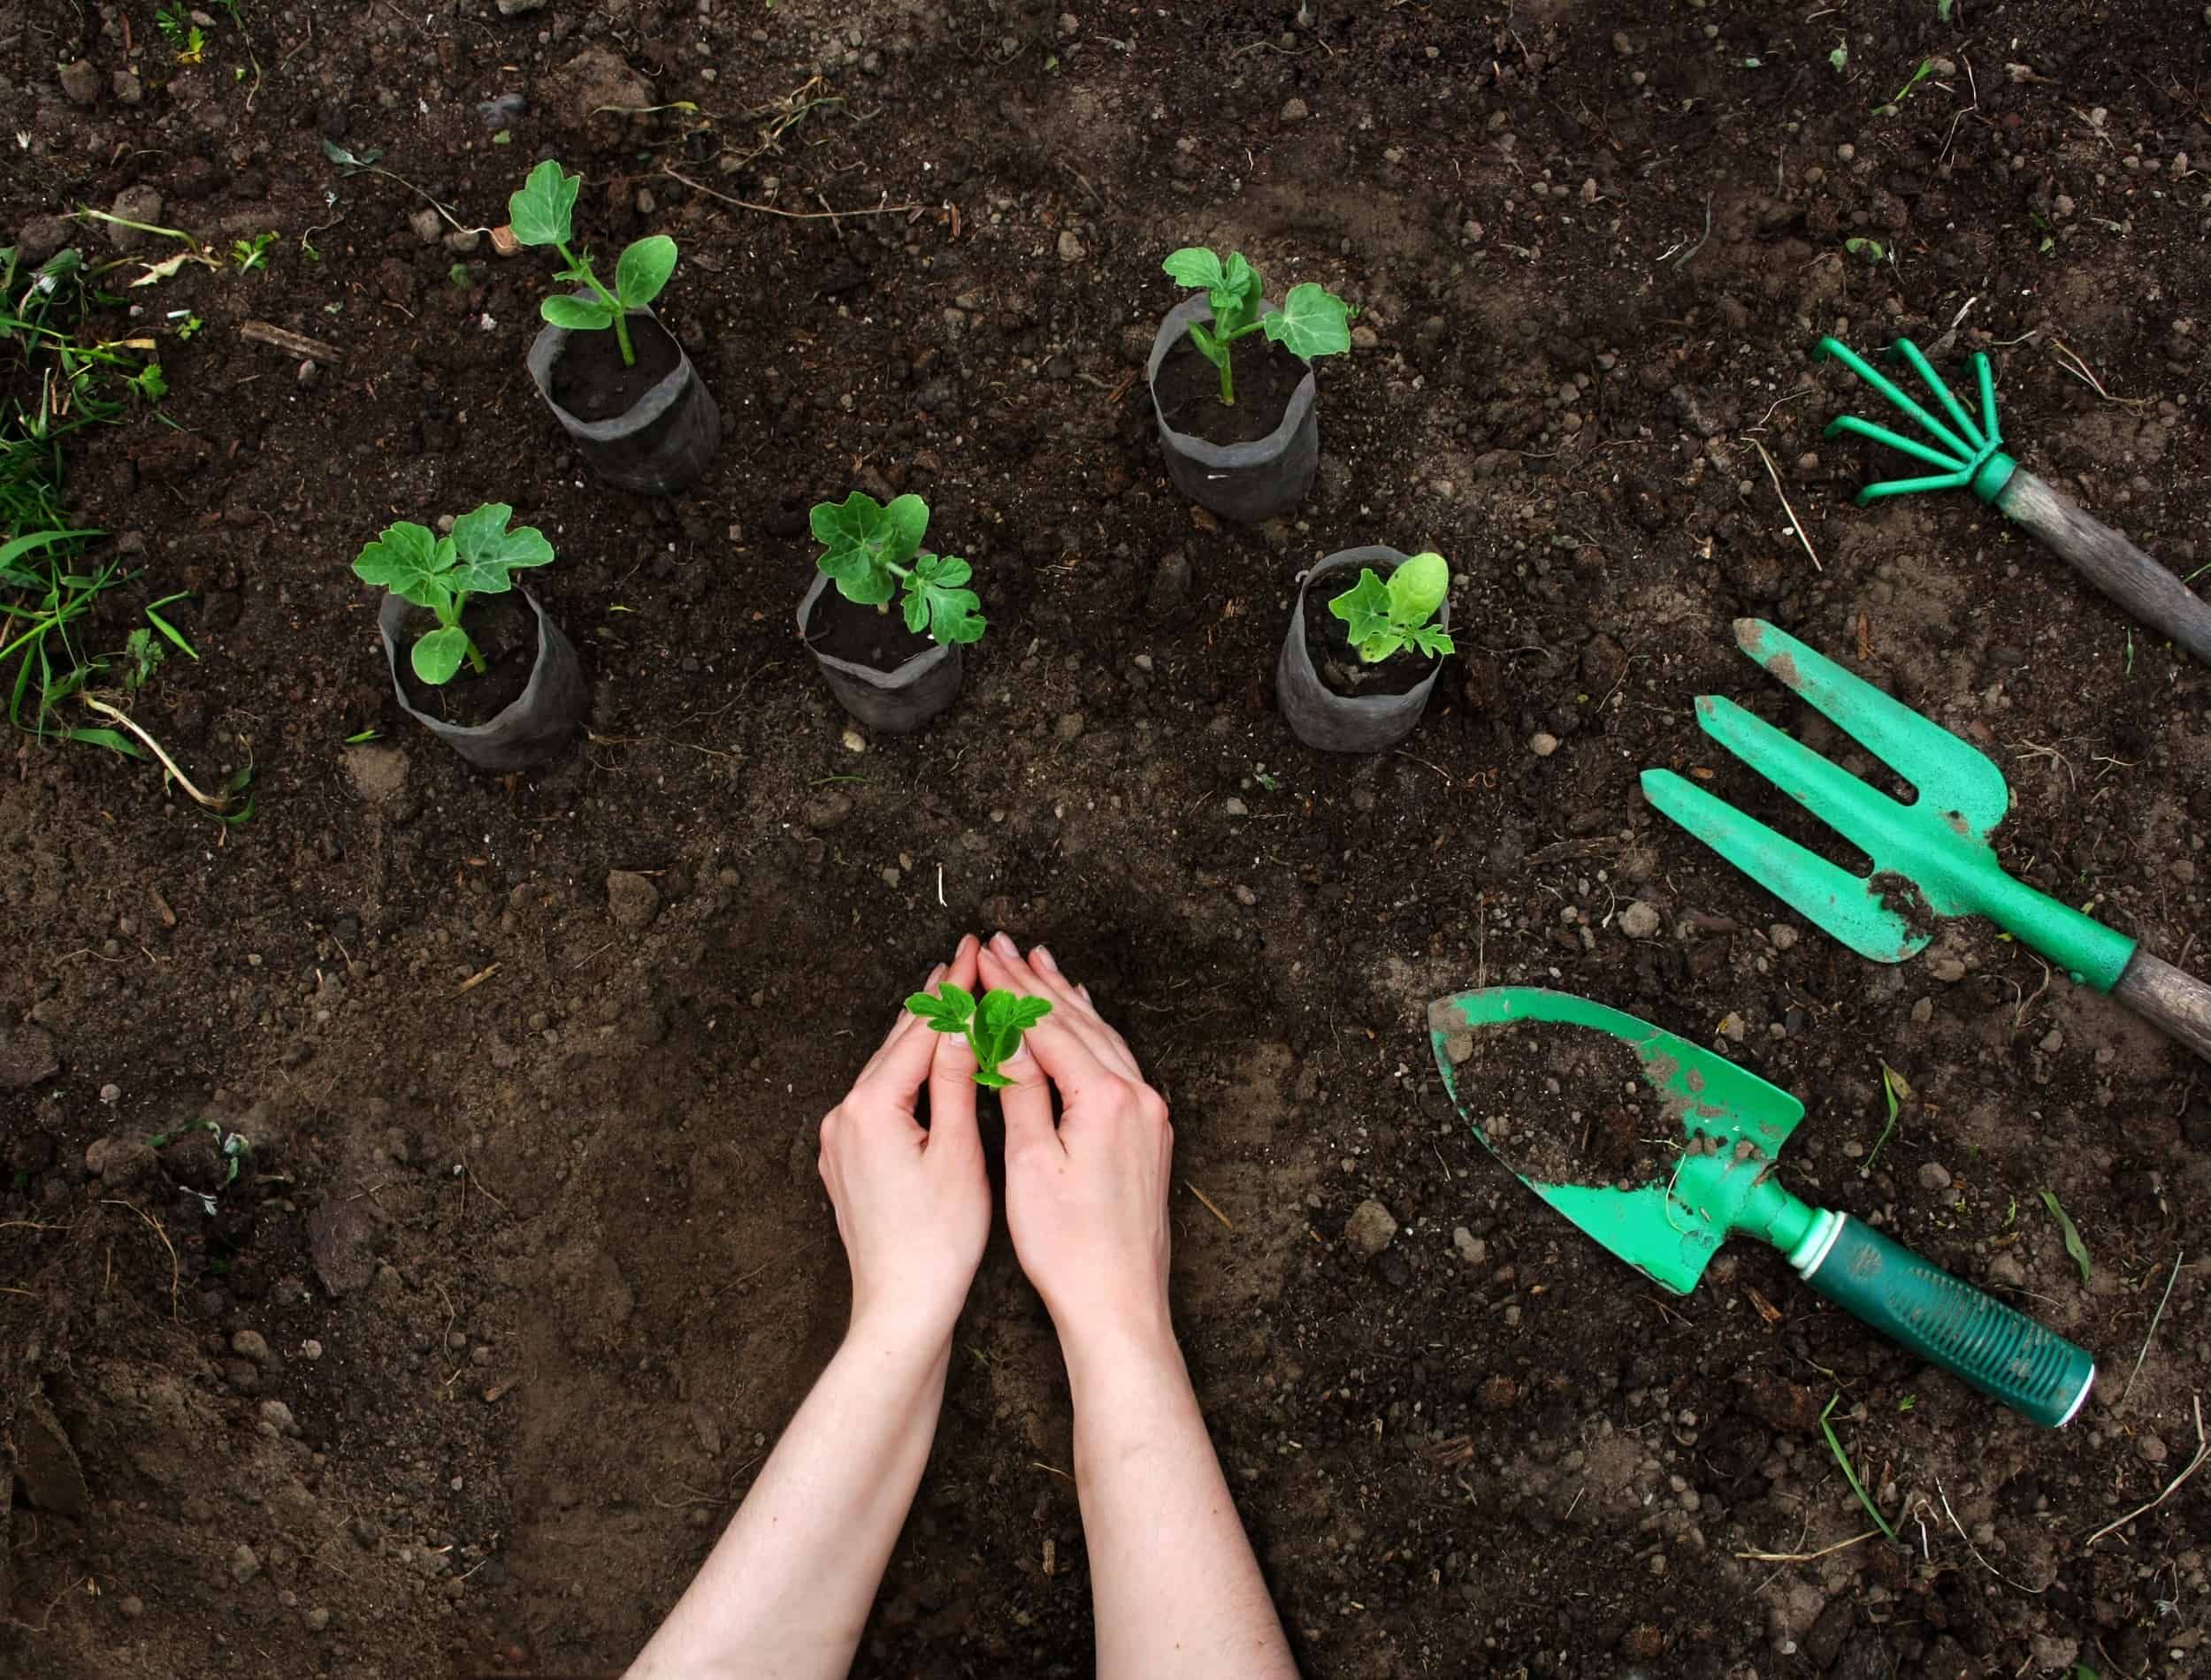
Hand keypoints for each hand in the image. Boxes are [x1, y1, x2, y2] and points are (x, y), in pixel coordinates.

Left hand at [817, 934, 990, 1346]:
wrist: (899, 1308)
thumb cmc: (938, 1242)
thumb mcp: (960, 1152)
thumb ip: (958, 1082)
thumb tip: (963, 1025)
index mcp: (872, 1108)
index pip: (920, 1032)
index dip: (953, 989)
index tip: (972, 953)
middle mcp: (844, 1117)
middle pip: (896, 1045)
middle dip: (934, 1003)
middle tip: (963, 961)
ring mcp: (840, 1141)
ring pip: (886, 1072)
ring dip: (920, 1037)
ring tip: (950, 999)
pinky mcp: (846, 1162)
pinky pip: (878, 1101)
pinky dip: (907, 1076)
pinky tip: (929, 1067)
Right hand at [977, 934, 1176, 1362]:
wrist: (1120, 1306)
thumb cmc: (1068, 1249)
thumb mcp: (1029, 1165)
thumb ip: (1021, 1092)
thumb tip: (1007, 1036)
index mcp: (1106, 1098)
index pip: (1048, 1027)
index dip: (1009, 990)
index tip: (980, 959)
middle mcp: (1138, 1096)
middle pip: (1079, 1022)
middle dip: (1036, 982)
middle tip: (1002, 945)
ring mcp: (1150, 1114)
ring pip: (1103, 1037)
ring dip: (1067, 1000)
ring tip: (1039, 963)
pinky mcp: (1151, 1133)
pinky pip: (1119, 1062)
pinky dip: (1093, 1033)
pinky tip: (1083, 1018)